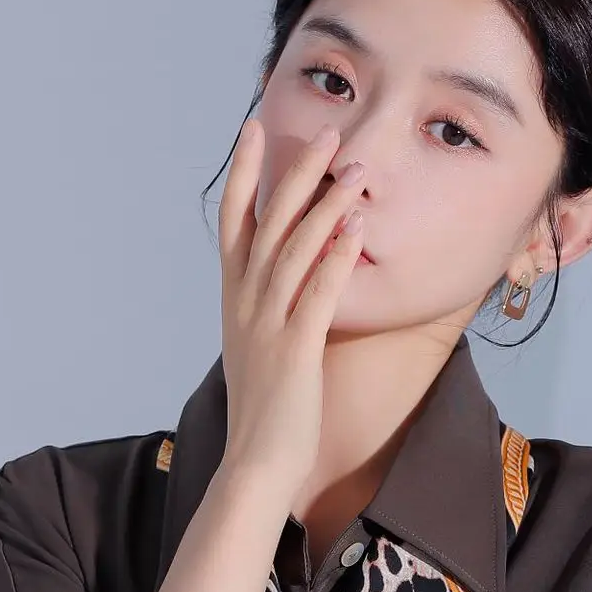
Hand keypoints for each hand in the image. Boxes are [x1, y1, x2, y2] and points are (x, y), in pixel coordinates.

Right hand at [215, 116, 368, 488]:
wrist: (256, 463)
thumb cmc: (266, 409)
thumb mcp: (259, 345)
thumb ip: (269, 306)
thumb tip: (286, 276)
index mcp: (234, 299)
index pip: (234, 221)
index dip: (246, 172)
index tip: (256, 128)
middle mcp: (245, 303)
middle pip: (269, 222)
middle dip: (297, 172)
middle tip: (327, 131)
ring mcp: (268, 324)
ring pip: (295, 250)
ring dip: (327, 206)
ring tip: (356, 170)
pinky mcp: (295, 350)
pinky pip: (318, 294)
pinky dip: (336, 258)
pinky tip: (357, 229)